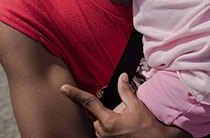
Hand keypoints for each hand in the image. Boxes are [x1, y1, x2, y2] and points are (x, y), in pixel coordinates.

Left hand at [60, 73, 189, 137]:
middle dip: (103, 110)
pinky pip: (101, 131)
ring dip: (105, 118)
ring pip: (97, 123)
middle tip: (121, 113)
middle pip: (94, 115)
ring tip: (124, 121)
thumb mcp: (137, 106)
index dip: (75, 94)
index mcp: (108, 121)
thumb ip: (126, 91)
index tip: (63, 88)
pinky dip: (106, 125)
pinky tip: (120, 127)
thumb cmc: (146, 126)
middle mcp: (102, 132)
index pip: (88, 103)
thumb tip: (122, 77)